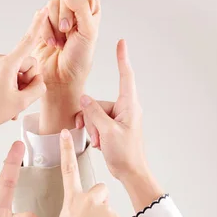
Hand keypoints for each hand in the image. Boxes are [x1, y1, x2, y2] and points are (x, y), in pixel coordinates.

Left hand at [0, 7, 48, 138]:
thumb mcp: (23, 102)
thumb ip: (38, 87)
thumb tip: (39, 80)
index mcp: (6, 64)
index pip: (27, 42)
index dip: (37, 25)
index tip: (43, 10)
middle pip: (24, 63)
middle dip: (26, 80)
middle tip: (19, 99)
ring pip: (13, 70)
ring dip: (16, 86)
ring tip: (8, 104)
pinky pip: (2, 74)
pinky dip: (6, 86)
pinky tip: (0, 101)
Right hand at [15, 130, 122, 216]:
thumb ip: (79, 209)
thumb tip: (93, 212)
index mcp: (71, 200)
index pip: (69, 169)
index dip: (67, 149)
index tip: (64, 132)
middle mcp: (88, 200)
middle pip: (101, 191)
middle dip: (100, 204)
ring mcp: (103, 210)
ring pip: (109, 211)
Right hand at [34, 0, 101, 132]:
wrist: (61, 80)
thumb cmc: (80, 60)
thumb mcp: (87, 33)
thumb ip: (79, 8)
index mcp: (92, 9)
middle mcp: (75, 9)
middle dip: (67, 13)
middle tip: (70, 33)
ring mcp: (59, 17)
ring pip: (53, 4)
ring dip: (56, 25)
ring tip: (61, 42)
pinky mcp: (44, 24)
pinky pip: (41, 15)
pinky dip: (46, 30)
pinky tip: (51, 44)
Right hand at [76, 39, 163, 212]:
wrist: (131, 173)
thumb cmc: (126, 154)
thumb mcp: (107, 132)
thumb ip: (94, 113)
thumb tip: (84, 99)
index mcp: (129, 106)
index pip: (125, 76)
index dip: (122, 59)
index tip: (121, 43)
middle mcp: (124, 109)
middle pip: (99, 103)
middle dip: (92, 119)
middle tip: (97, 136)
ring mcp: (118, 118)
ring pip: (95, 114)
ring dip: (93, 128)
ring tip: (99, 142)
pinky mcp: (112, 127)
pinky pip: (96, 122)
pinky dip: (94, 132)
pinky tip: (99, 143)